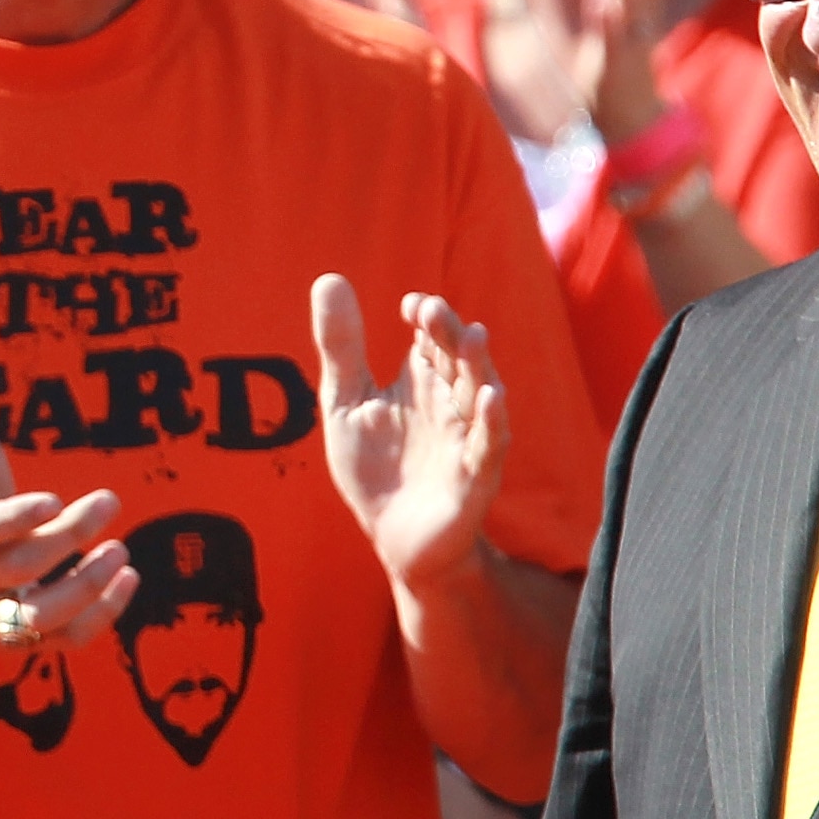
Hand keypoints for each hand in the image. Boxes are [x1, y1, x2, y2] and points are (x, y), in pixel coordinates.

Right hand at [0, 360, 136, 654]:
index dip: (15, 519)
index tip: (56, 498)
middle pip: (17, 572)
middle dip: (68, 536)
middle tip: (109, 500)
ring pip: (38, 620)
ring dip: (85, 588)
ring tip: (121, 551)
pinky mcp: (22, 637)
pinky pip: (63, 641)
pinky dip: (101, 616)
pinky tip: (129, 577)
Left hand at [314, 276, 509, 593]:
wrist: (393, 540)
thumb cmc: (375, 469)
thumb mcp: (347, 403)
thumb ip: (341, 346)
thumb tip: (328, 277)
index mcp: (422, 381)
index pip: (431, 337)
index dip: (426, 316)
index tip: (409, 305)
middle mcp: (451, 402)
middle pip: (458, 358)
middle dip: (449, 333)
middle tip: (432, 310)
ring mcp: (466, 438)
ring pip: (481, 394)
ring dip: (479, 367)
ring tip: (472, 337)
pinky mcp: (475, 477)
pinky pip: (489, 446)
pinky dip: (491, 423)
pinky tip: (489, 399)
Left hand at [575, 0, 674, 138]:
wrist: (628, 112)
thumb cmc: (621, 53)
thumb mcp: (619, 2)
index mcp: (639, 4)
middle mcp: (638, 19)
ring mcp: (627, 42)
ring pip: (628, 5)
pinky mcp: (613, 64)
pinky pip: (609, 41)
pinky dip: (604, 22)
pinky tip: (598, 1)